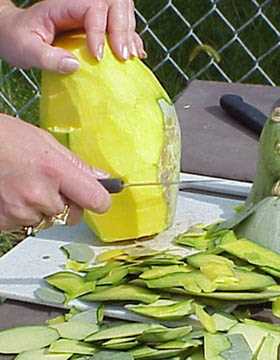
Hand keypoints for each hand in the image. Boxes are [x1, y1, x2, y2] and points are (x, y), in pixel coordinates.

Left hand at [0, 0, 144, 72]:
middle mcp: (80, 5)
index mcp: (64, 4)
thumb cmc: (18, 39)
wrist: (17, 35)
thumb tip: (75, 66)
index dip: (99, 30)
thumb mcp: (26, 50)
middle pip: (114, 5)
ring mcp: (90, 15)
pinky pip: (119, 28)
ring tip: (132, 57)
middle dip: (122, 30)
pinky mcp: (96, 28)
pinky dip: (131, 40)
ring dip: (130, 35)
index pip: (92, 7)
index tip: (98, 57)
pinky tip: (137, 55)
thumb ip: (47, 58)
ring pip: (121, 13)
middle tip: (124, 57)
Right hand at [0, 115, 110, 229]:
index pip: (96, 201)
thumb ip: (77, 165)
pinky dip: (21, 214)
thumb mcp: (45, 142)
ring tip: (23, 186)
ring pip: (47, 220)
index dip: (99, 200)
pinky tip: (11, 194)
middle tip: (47, 184)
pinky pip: (25, 224)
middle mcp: (39, 195)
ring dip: (40, 208)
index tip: (95, 198)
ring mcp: (19, 212)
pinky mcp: (3, 223)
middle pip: (71, 215)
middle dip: (65, 203)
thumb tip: (103, 179)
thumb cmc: (6, 138)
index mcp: (55, 171)